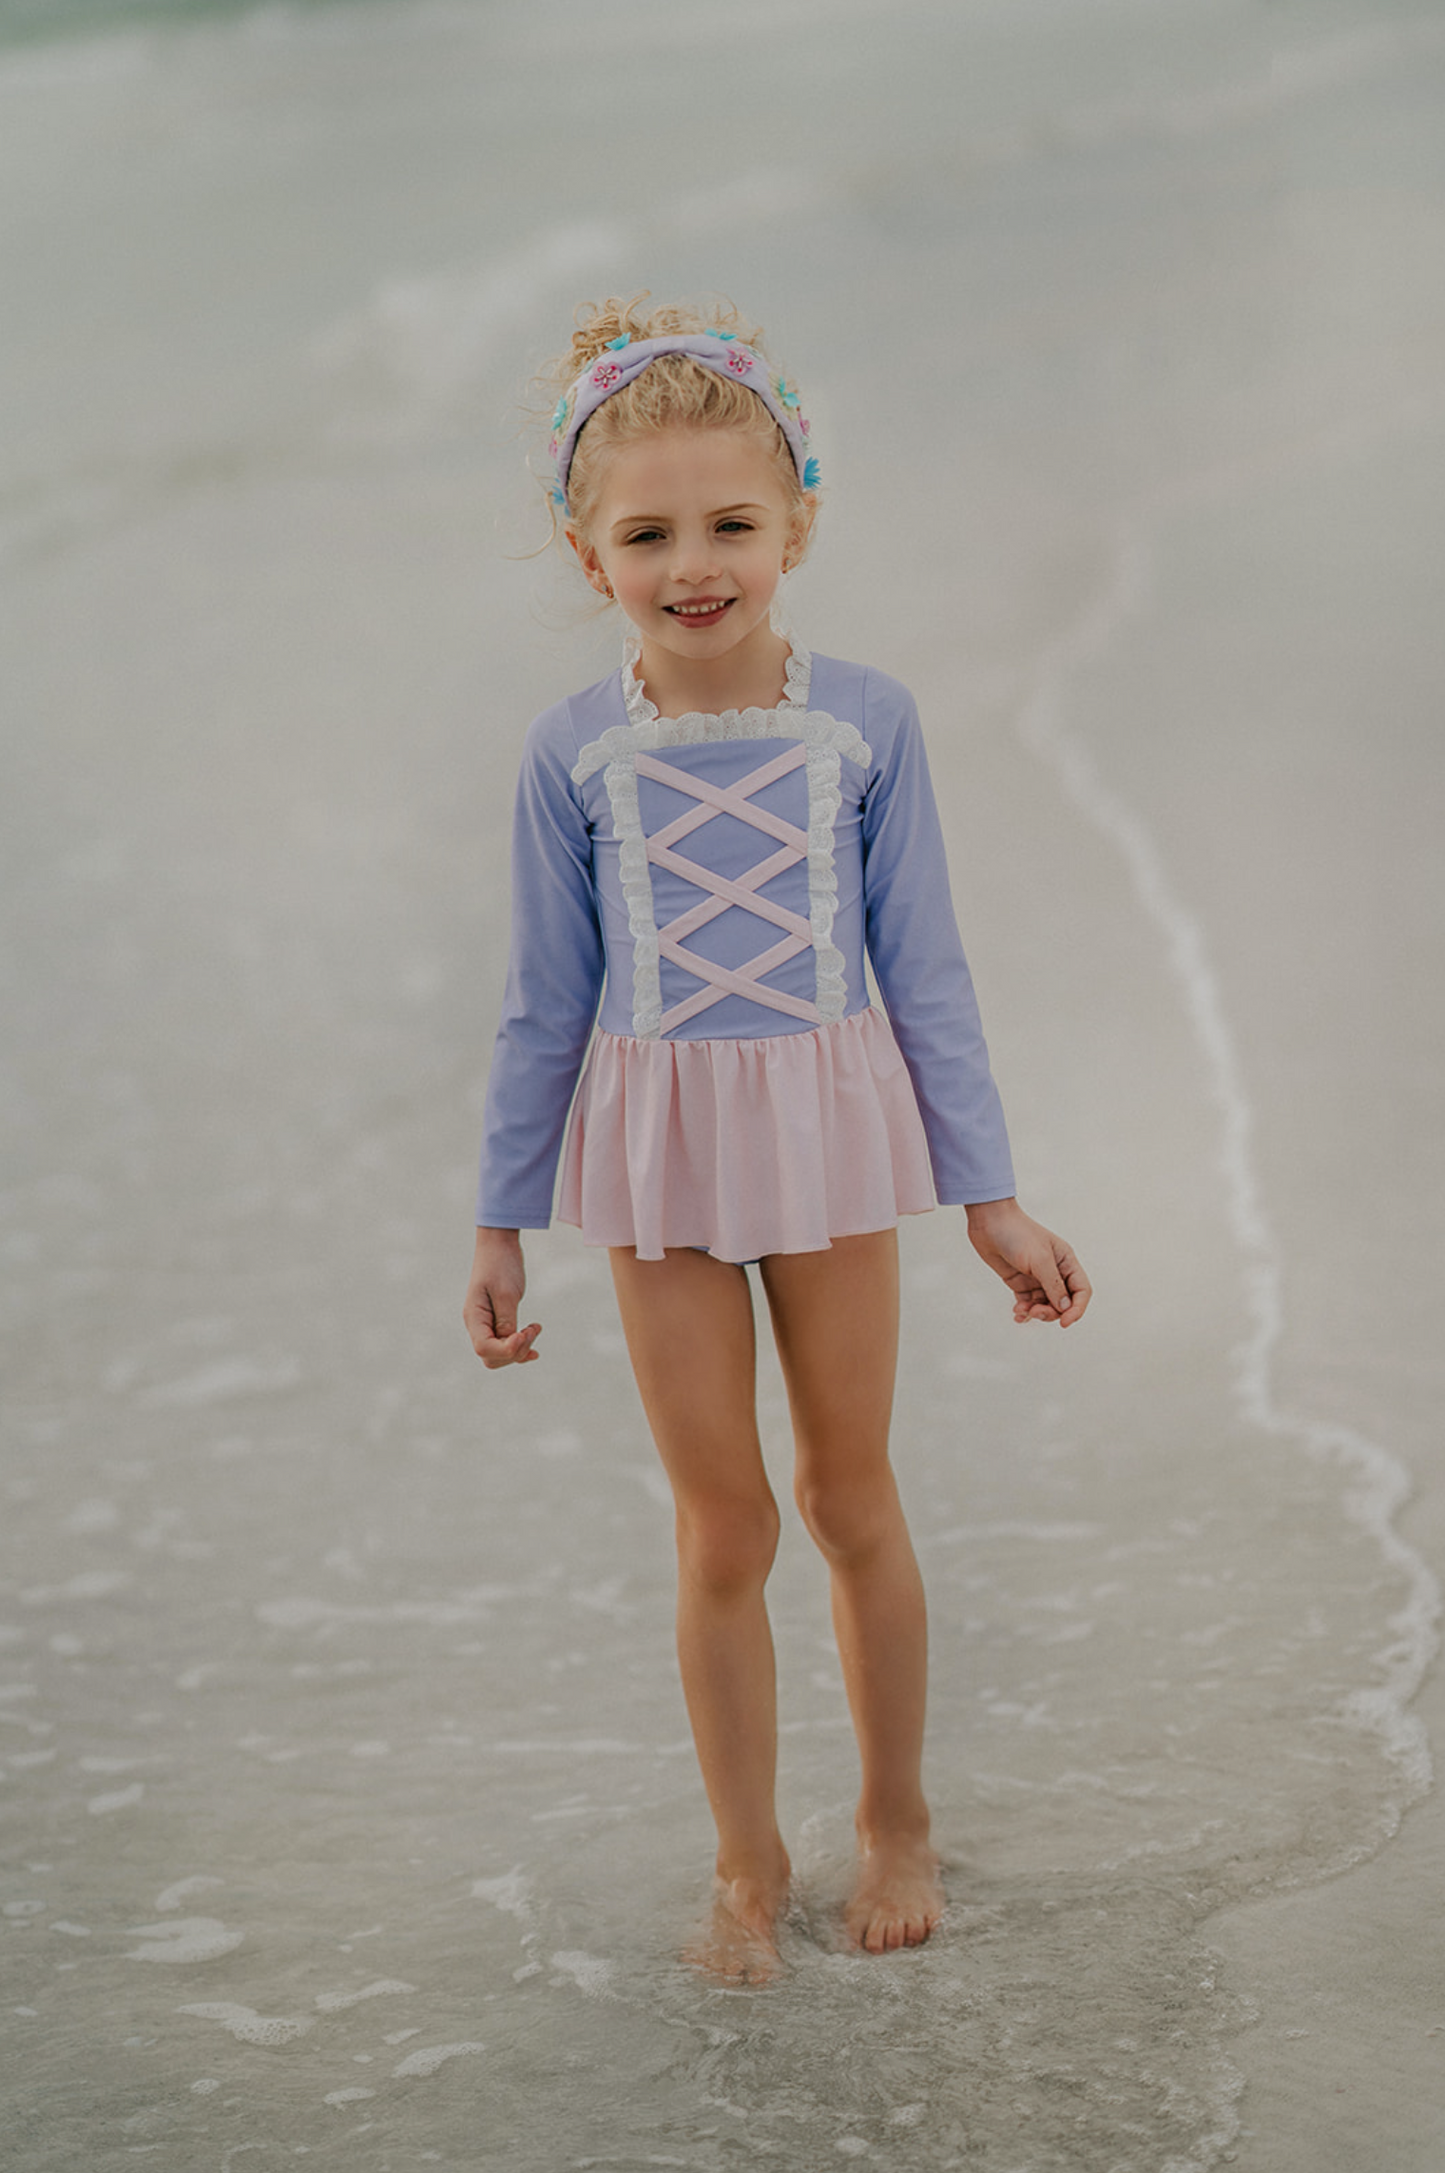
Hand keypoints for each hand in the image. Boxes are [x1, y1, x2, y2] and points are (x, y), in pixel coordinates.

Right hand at [463, 1227, 541, 1367]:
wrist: (499, 1244)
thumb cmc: (501, 1264)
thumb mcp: (507, 1293)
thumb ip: (507, 1322)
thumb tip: (510, 1344)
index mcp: (474, 1317)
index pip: (485, 1349)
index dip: (507, 1350)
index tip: (524, 1333)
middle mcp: (477, 1324)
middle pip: (492, 1357)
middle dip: (515, 1351)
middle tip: (532, 1330)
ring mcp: (486, 1324)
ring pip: (499, 1353)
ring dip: (520, 1348)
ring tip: (535, 1329)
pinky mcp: (497, 1320)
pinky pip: (505, 1343)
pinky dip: (520, 1346)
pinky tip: (534, 1344)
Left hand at [965, 1198, 1091, 1326]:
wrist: (989, 1222)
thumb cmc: (1017, 1234)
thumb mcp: (1039, 1259)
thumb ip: (1054, 1285)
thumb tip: (1065, 1308)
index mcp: (1066, 1262)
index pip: (1081, 1291)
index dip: (1077, 1309)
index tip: (1064, 1322)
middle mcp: (1054, 1271)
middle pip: (1063, 1303)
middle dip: (1051, 1312)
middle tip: (1035, 1311)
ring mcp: (1037, 1278)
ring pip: (1045, 1305)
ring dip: (1035, 1312)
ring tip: (1020, 1310)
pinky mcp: (1020, 1282)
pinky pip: (1028, 1304)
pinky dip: (1024, 1312)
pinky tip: (1017, 1315)